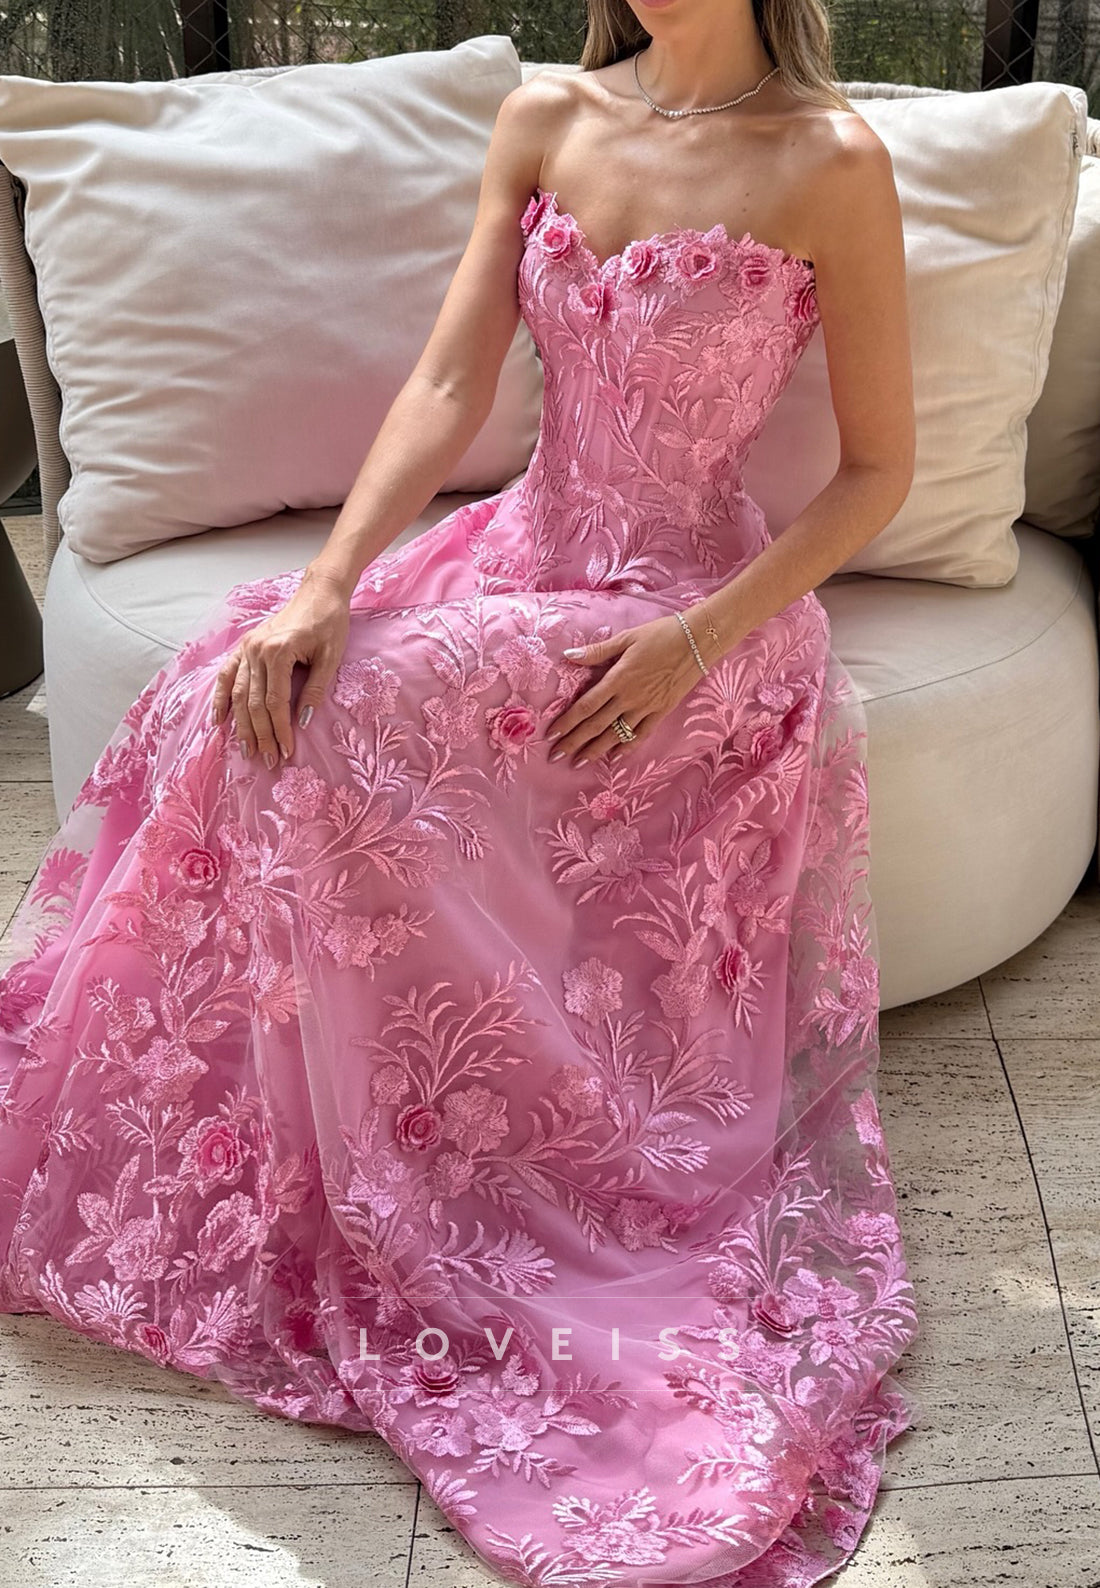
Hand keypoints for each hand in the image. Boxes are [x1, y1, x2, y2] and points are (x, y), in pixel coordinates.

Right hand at [210, 566, 351, 767]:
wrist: (318, 593)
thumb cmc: (330, 623)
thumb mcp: (331, 657)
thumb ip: (315, 689)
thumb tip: (303, 722)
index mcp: (278, 652)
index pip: (275, 702)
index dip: (280, 730)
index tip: (286, 752)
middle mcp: (256, 651)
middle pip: (253, 703)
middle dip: (260, 735)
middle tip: (267, 761)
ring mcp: (247, 648)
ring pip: (237, 694)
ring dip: (241, 725)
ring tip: (246, 750)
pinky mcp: (244, 646)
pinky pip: (226, 675)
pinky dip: (220, 699)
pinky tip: (218, 721)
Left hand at [546, 613, 707, 767]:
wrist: (698, 641)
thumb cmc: (660, 634)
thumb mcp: (626, 638)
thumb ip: (597, 651)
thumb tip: (568, 656)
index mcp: (618, 679)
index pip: (586, 706)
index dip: (567, 722)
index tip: (551, 735)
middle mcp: (629, 698)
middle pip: (596, 725)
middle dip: (575, 742)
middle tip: (556, 756)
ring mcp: (646, 707)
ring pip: (616, 734)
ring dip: (596, 750)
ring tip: (579, 763)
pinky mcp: (662, 711)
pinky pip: (642, 734)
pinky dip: (627, 746)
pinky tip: (615, 756)